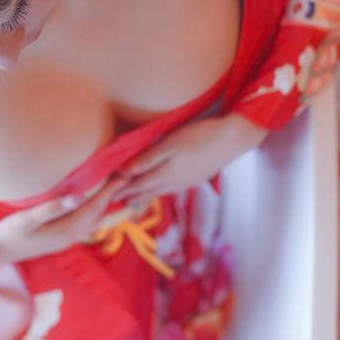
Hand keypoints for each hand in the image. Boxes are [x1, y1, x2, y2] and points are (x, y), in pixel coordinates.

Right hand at [0, 176, 125, 263]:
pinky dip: (93, 210)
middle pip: (98, 215)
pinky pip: (84, 223)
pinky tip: (93, 202)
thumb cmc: (5, 234)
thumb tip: (79, 196)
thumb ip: (51, 208)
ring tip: (115, 187)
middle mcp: (70, 238)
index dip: (109, 191)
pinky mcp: (59, 239)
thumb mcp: (25, 219)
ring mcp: (66, 240)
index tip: (122, 175)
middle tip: (125, 176)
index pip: (94, 209)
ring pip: (93, 221)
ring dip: (105, 204)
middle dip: (112, 196)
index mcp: (65, 231)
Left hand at [111, 114, 268, 203]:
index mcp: (165, 175)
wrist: (232, 140)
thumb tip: (125, 171)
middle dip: (131, 196)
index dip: (122, 189)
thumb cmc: (200, 137)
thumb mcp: (171, 144)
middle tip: (116, 202)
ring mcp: (186, 182)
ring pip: (160, 192)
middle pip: (147, 192)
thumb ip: (148, 158)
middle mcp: (174, 183)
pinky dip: (160, 191)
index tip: (107, 194)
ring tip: (134, 201)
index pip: (137, 185)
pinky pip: (171, 189)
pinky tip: (162, 189)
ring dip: (145, 196)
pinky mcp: (195, 178)